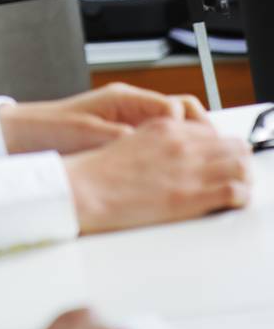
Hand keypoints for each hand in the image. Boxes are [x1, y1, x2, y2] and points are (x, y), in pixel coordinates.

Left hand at [0, 83, 208, 154]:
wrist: (19, 137)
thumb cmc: (46, 129)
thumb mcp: (86, 132)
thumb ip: (121, 134)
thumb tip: (152, 138)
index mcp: (122, 100)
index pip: (175, 107)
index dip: (191, 128)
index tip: (198, 149)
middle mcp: (127, 108)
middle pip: (179, 116)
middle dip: (198, 137)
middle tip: (208, 163)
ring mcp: (124, 124)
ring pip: (170, 131)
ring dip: (183, 147)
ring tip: (193, 171)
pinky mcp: (118, 141)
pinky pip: (153, 145)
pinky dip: (166, 157)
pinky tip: (168, 177)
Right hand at [65, 117, 251, 233]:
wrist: (85, 188)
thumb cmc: (99, 171)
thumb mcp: (129, 140)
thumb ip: (156, 141)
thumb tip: (171, 154)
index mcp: (164, 126)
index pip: (211, 130)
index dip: (220, 146)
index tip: (221, 158)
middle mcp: (180, 142)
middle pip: (231, 144)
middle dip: (237, 159)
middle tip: (235, 174)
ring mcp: (187, 168)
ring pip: (239, 164)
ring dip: (244, 176)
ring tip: (239, 188)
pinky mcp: (189, 196)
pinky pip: (234, 191)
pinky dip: (241, 196)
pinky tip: (235, 202)